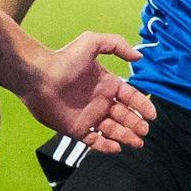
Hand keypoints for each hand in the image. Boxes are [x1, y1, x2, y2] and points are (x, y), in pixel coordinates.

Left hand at [19, 33, 155, 151]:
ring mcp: (89, 117)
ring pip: (113, 130)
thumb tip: (139, 56)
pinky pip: (95, 141)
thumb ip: (117, 45)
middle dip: (136, 124)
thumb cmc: (64, 59)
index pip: (130, 97)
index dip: (142, 106)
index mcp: (107, 84)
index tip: (152, 115)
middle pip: (125, 116)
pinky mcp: (76, 129)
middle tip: (144, 131)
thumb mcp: (92, 42)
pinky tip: (117, 148)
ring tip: (137, 142)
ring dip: (126, 136)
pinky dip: (106, 146)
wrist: (38, 77)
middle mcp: (100, 102)